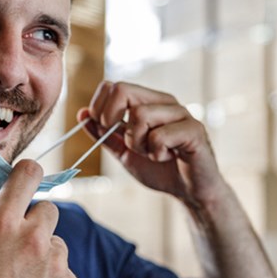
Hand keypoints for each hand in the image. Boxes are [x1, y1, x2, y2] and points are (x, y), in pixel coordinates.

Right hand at [0, 160, 79, 277]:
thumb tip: (5, 198)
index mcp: (2, 222)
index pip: (28, 173)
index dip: (27, 174)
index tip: (27, 179)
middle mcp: (33, 239)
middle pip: (48, 210)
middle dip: (33, 224)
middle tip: (15, 248)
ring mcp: (55, 266)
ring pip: (56, 245)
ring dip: (42, 257)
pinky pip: (64, 274)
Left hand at [79, 81, 222, 211]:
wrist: (189, 191)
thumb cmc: (160, 169)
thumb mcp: (124, 151)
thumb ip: (104, 134)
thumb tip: (82, 114)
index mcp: (147, 101)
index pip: (113, 86)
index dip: (100, 107)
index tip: (105, 129)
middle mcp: (164, 101)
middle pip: (122, 91)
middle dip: (112, 119)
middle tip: (125, 141)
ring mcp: (180, 113)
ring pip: (140, 115)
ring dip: (137, 142)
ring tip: (151, 152)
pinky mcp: (194, 129)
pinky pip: (159, 136)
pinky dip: (155, 152)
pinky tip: (167, 157)